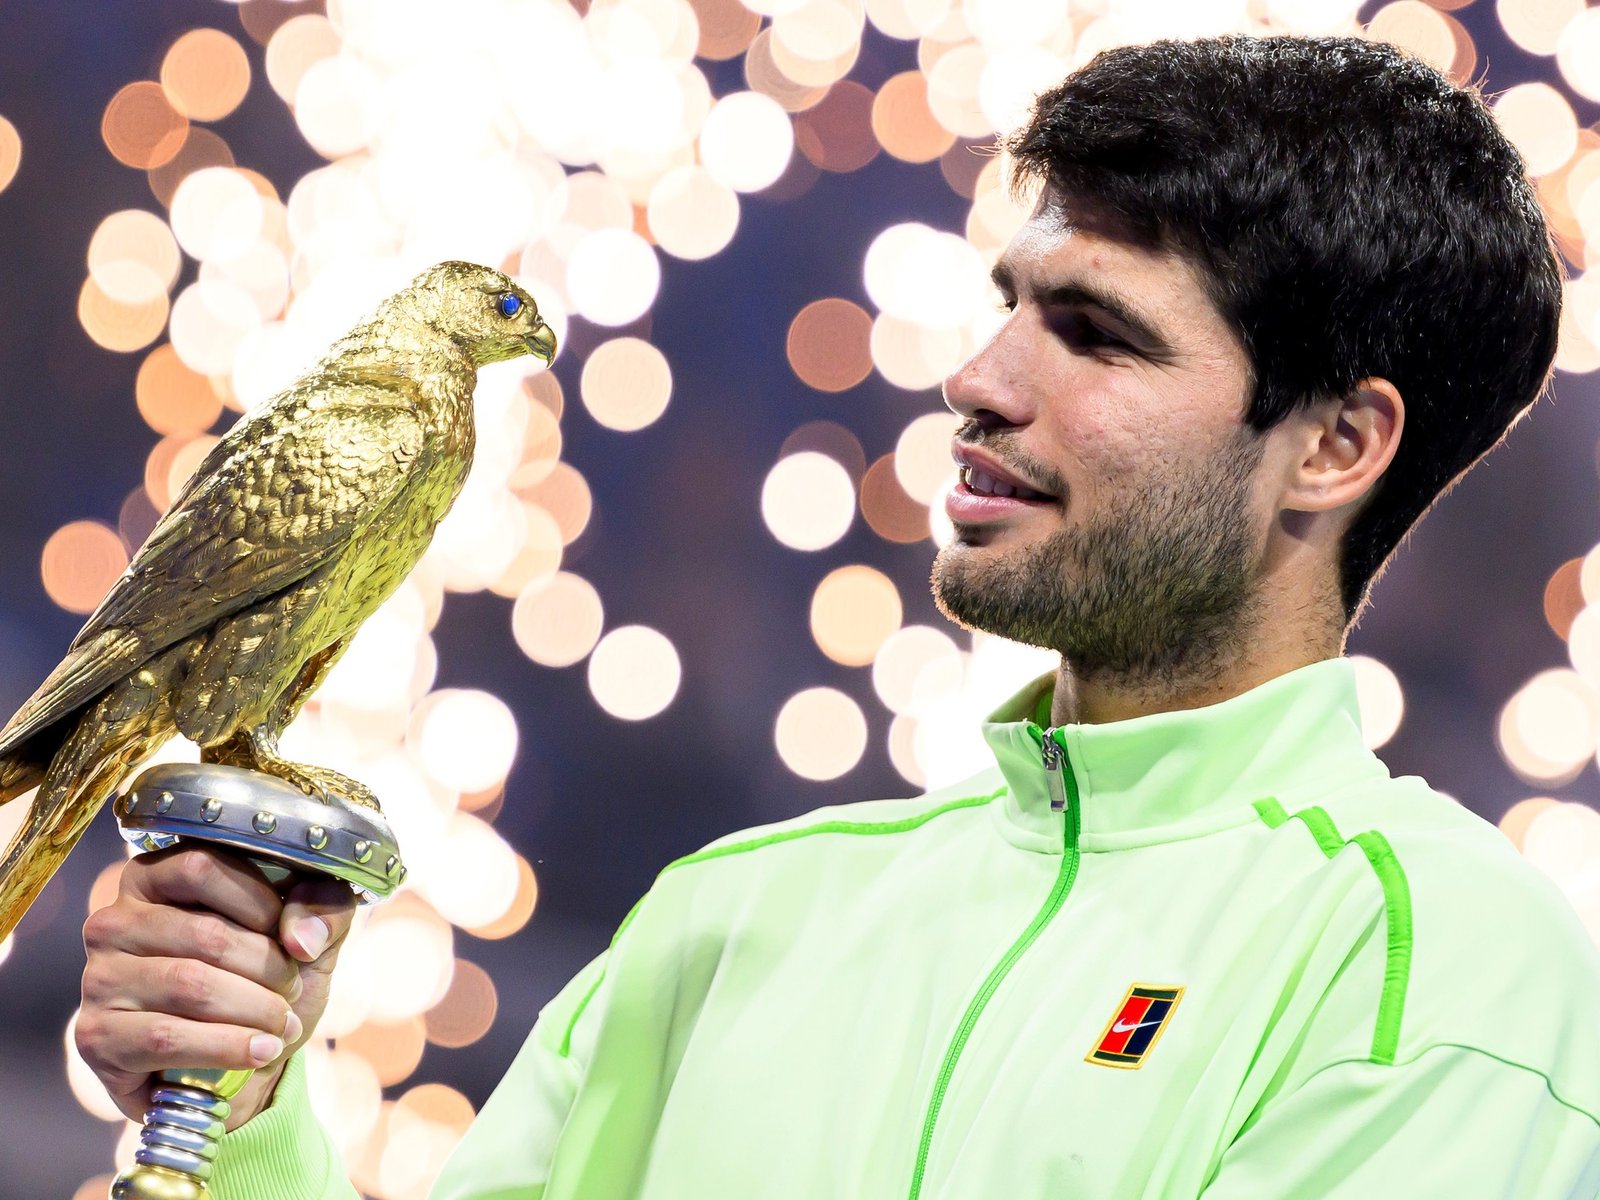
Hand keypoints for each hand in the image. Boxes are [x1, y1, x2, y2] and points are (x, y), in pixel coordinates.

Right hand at [76, 844, 357, 1128]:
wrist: (237, 1062)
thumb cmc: (265, 980)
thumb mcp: (308, 933)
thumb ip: (323, 907)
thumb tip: (301, 936)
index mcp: (154, 876)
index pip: (202, 866)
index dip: (260, 902)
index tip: (290, 936)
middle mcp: (114, 921)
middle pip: (205, 934)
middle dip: (268, 968)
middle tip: (294, 990)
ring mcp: (99, 979)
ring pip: (191, 985)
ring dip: (255, 1009)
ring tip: (284, 1024)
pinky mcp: (97, 1036)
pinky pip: (167, 1037)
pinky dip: (227, 1046)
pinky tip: (260, 1051)